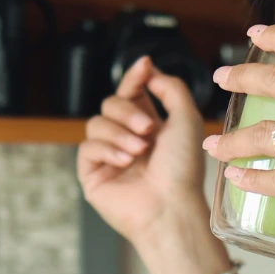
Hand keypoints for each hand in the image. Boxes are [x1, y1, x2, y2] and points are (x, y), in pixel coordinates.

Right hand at [78, 56, 206, 248]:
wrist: (171, 207)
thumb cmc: (183, 169)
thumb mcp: (187, 120)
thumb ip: (171, 89)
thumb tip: (149, 70)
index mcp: (150, 127)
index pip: (133, 93)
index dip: (135, 77)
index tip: (143, 66)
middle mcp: (128, 139)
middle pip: (111, 103)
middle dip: (128, 111)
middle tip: (148, 130)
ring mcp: (108, 157)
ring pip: (96, 123)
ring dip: (119, 133)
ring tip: (139, 151)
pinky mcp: (92, 174)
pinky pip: (87, 147)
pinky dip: (106, 150)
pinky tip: (124, 162)